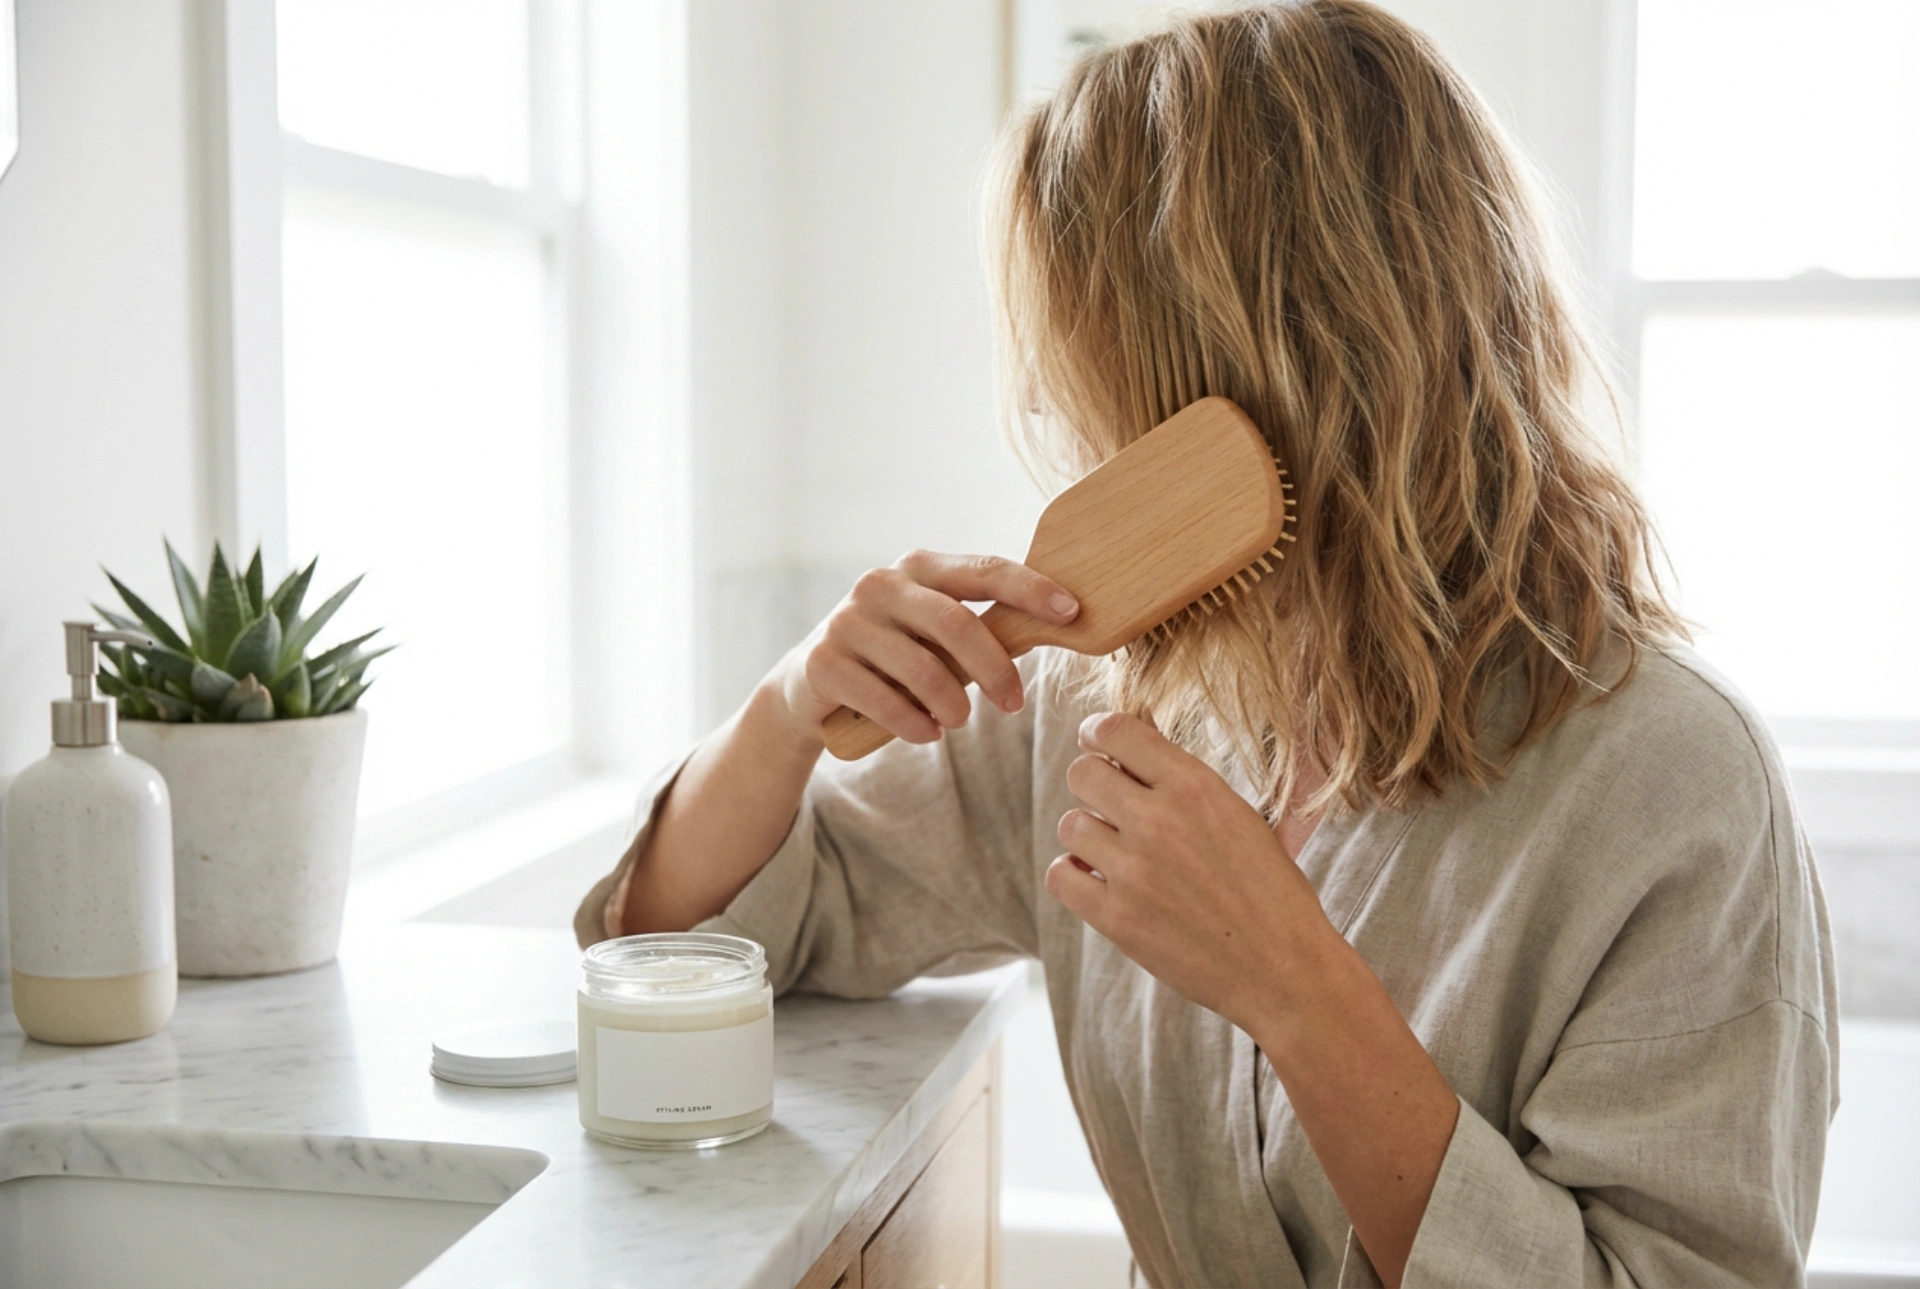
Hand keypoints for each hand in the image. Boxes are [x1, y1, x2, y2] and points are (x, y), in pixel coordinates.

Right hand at [773, 550, 1079, 748]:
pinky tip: (926, 733)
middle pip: (956, 624)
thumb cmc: (893, 657)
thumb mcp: (932, 633)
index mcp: (918, 567)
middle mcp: (880, 585)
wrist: (809, 686)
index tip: (1072, 612)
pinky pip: (886, 703)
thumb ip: (978, 626)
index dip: (1030, 589)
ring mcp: (846, 622)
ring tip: (959, 721)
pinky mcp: (823, 664)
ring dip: (953, 706)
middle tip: (1014, 704)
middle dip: (995, 669)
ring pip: (923, 670)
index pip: (984, 569)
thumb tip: (1054, 629)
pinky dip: (916, 725)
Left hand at [1047, 711, 1341, 1030]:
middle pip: (1081, 774)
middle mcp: (1159, 820)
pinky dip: (1073, 876)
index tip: (1097, 745)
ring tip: (1116, 853)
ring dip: (1087, 836)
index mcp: (1196, 787)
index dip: (1098, 734)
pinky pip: (1060, 875)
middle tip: (1111, 806)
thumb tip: (1131, 751)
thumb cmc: (1271, 892)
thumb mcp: (1241, 817)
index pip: (1115, 731)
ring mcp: (1134, 870)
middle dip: (1093, 785)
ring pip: (1069, 825)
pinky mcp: (1117, 917)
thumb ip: (1186, 784)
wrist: (1284, 968)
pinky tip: (1097, 881)